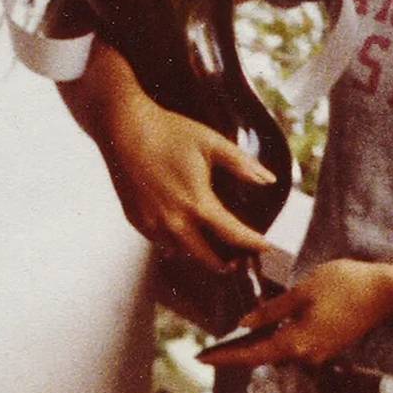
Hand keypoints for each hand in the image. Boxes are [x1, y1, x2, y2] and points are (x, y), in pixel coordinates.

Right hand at [102, 103, 277, 270]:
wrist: (124, 128)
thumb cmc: (168, 133)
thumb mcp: (213, 143)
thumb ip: (242, 165)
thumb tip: (268, 180)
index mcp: (197, 203)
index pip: (233, 235)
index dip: (253, 244)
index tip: (265, 247)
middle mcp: (173, 221)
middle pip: (205, 258)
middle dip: (224, 264)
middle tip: (237, 262)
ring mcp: (151, 223)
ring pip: (180, 253)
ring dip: (197, 255)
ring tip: (210, 250)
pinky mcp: (135, 220)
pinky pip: (159, 242)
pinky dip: (173, 243)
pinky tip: (181, 234)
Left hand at [198, 260, 392, 366]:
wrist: (386, 292)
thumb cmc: (344, 285)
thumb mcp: (301, 292)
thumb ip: (271, 311)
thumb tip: (245, 324)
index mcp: (295, 342)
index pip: (251, 354)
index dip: (224, 356)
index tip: (201, 358)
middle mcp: (306, 355)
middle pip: (264, 356)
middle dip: (239, 351)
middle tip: (212, 348)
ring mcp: (319, 354)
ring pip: (280, 351)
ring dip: (259, 344)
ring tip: (235, 337)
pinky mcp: (328, 346)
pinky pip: (296, 346)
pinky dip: (278, 339)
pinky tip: (267, 328)